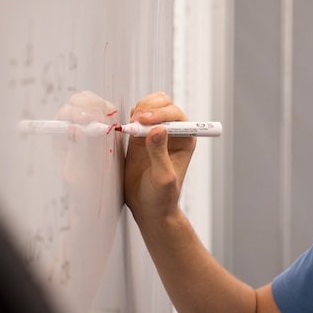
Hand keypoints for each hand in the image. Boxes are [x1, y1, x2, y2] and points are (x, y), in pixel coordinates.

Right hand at [123, 91, 195, 225]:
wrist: (148, 208)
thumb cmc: (162, 197)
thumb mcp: (163, 177)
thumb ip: (160, 154)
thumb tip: (158, 129)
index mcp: (186, 139)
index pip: (176, 115)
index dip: (161, 114)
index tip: (144, 120)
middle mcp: (173, 133)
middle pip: (164, 105)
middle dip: (149, 108)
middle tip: (135, 121)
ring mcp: (156, 133)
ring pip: (150, 107)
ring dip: (139, 110)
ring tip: (131, 125)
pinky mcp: (140, 137)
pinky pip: (136, 117)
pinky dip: (130, 117)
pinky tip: (125, 128)